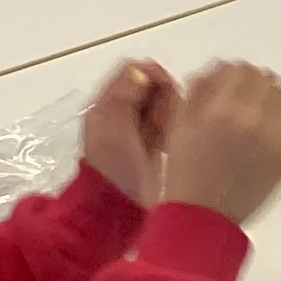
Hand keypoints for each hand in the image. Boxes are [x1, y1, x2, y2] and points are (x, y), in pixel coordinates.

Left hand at [79, 60, 177, 205]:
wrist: (114, 210)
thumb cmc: (113, 165)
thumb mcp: (112, 122)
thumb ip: (126, 90)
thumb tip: (147, 69)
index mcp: (107, 104)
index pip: (137, 71)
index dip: (155, 76)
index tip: (168, 93)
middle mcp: (121, 114)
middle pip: (152, 86)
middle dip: (165, 97)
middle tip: (166, 121)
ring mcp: (137, 132)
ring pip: (163, 105)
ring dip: (171, 114)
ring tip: (169, 134)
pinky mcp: (151, 148)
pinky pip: (168, 125)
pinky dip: (174, 128)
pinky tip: (172, 144)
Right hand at [162, 61, 280, 222]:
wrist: (203, 218)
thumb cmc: (184, 172)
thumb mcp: (178, 127)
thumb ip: (197, 92)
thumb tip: (217, 70)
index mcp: (223, 110)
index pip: (242, 70)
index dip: (232, 75)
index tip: (226, 85)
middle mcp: (255, 120)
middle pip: (268, 81)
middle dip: (253, 86)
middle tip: (241, 101)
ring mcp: (278, 139)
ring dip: (273, 102)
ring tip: (258, 118)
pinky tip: (273, 133)